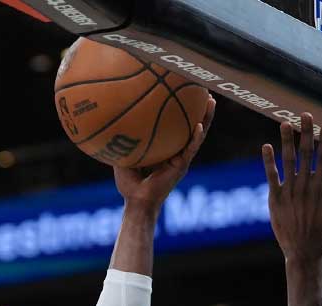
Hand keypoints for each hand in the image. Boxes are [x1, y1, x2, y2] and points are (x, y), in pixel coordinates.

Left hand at [114, 98, 216, 214]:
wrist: (137, 201)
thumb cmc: (128, 182)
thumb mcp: (122, 155)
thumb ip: (122, 138)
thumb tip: (110, 117)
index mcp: (165, 146)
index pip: (175, 123)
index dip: (182, 108)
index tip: (183, 88)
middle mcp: (176, 150)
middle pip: (191, 123)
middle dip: (198, 106)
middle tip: (203, 88)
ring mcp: (181, 157)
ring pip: (198, 134)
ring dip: (206, 118)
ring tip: (211, 102)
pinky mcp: (182, 166)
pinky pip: (191, 149)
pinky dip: (196, 138)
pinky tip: (199, 126)